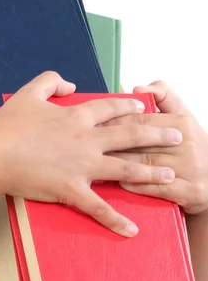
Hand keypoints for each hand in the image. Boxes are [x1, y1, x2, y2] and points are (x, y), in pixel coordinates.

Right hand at [0, 72, 182, 236]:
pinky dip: (115, 220)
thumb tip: (71, 84)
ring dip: (150, 172)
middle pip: (128, 135)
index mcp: (75, 116)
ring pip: (124, 168)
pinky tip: (132, 230)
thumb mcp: (28, 92)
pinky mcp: (71, 189)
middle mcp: (85, 139)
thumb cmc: (9, 123)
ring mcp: (81, 165)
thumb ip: (50, 81)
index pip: (110, 108)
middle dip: (155, 134)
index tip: (145, 108)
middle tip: (178, 135)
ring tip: (171, 174)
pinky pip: (98, 207)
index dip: (129, 106)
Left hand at [103, 81, 207, 215]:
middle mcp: (187, 144)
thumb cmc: (188, 144)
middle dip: (112, 142)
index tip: (93, 123)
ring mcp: (191, 169)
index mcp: (182, 122)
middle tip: (87, 143)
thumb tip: (137, 89)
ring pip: (146, 164)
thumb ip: (163, 95)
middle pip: (140, 142)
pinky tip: (121, 181)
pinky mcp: (193, 192)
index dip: (113, 121)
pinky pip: (159, 188)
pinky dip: (138, 185)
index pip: (140, 120)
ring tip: (97, 161)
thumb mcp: (182, 114)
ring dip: (119, 164)